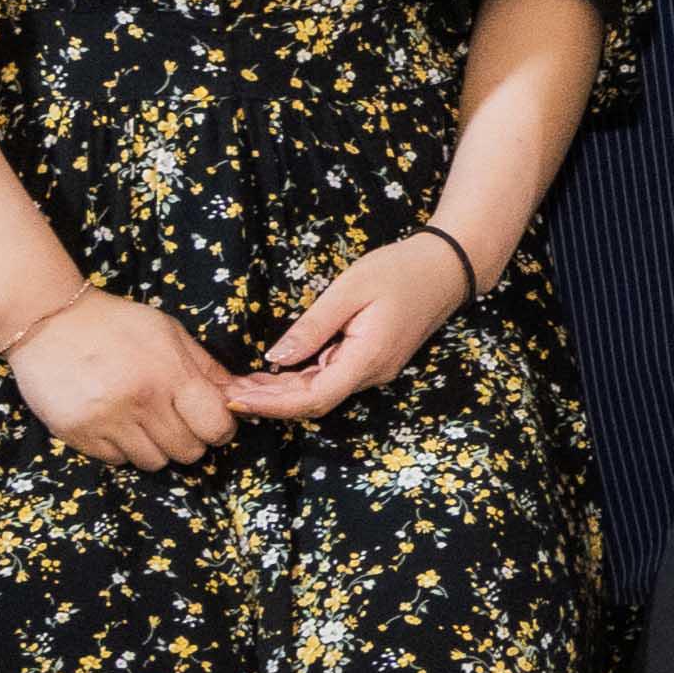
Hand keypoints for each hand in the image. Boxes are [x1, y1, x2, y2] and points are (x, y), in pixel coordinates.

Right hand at [2, 291, 244, 469]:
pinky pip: (117, 461)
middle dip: (190, 439)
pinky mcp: (77, 434)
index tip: (211, 422)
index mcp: (169, 374)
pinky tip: (116, 422)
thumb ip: (206, 368)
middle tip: (176, 420)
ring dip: (156, 447)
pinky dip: (123, 449)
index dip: (220, 428)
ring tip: (144, 421)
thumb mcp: (170, 333)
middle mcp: (141, 403)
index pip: (215, 426)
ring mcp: (107, 421)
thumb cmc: (116, 324)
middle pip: (188, 452)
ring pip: (154, 462)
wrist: (48, 321)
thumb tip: (239, 395)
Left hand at [233, 229, 479, 423]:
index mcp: (367, 359)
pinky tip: (272, 375)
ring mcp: (373, 370)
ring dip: (280, 394)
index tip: (236, 401)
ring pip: (320, 393)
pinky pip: (330, 379)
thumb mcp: (350, 290)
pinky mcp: (371, 361)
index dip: (272, 405)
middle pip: (313, 402)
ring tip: (239, 387)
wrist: (448, 267)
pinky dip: (298, 381)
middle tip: (225, 395)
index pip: (313, 399)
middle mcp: (371, 373)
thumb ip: (312, 327)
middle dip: (268, 403)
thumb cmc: (400, 270)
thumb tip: (275, 360)